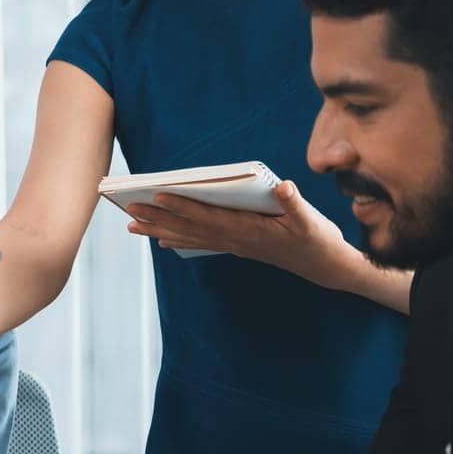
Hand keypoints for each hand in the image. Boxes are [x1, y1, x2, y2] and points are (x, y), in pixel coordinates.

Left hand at [125, 181, 357, 290]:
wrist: (324, 266)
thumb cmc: (317, 239)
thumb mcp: (312, 220)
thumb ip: (295, 204)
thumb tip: (283, 187)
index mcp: (249, 230)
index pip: (208, 216)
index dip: (183, 206)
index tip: (158, 196)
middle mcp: (236, 239)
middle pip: (190, 228)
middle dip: (159, 219)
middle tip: (129, 212)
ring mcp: (234, 245)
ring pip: (190, 237)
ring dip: (160, 230)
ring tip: (132, 226)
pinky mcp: (237, 247)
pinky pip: (201, 242)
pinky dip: (179, 239)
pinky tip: (161, 238)